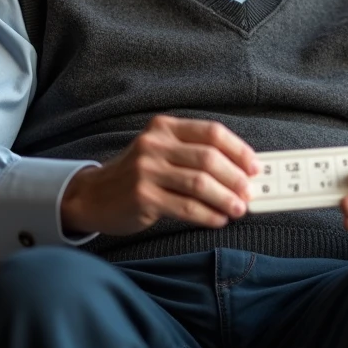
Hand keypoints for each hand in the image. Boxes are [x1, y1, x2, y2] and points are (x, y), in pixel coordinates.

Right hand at [61, 115, 259, 236]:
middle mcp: (155, 144)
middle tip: (250, 193)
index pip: (211, 132)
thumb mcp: (161, 152)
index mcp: (165, 127)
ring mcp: (146, 170)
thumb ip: (194, 156)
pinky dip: (207, 215)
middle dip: (236, 178)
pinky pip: (185, 207)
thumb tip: (241, 173)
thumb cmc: (136, 175)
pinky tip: (218, 220)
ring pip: (199, 184)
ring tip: (238, 209)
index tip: (255, 167)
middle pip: (208, 158)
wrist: (92, 196)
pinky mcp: (142, 197)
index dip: (238, 150)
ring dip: (225, 199)